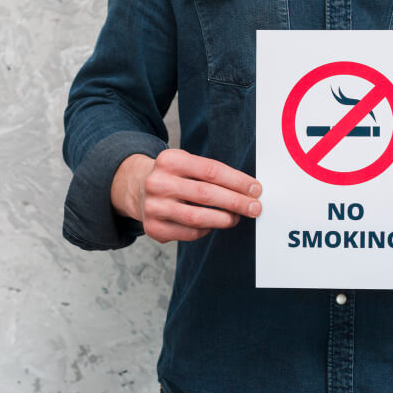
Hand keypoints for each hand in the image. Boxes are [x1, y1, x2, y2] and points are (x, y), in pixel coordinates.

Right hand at [111, 148, 262, 242]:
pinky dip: (207, 230)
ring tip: (236, 218)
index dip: (237, 181)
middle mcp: (158, 183)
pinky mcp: (153, 228)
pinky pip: (189, 233)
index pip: (211, 170)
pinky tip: (213, 224)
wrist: (136, 188)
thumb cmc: (173, 176)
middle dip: (236, 202)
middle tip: (255, 207)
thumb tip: (248, 190)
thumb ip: (212, 173)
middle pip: (206, 194)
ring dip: (224, 219)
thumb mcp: (186, 163)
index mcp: (169, 160)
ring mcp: (153, 207)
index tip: (256, 189)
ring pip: (198, 217)